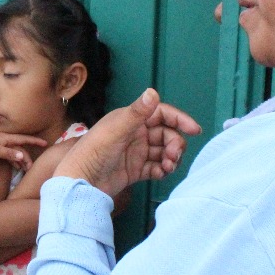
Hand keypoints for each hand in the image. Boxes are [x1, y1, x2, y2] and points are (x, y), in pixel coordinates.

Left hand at [0, 131, 48, 171]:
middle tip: (31, 167)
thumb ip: (9, 153)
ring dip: (20, 160)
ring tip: (26, 169)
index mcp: (6, 138)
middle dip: (27, 157)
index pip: (23, 139)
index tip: (45, 143)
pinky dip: (13, 161)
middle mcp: (4, 141)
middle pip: (20, 148)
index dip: (35, 141)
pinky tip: (16, 167)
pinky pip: (8, 156)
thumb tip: (23, 156)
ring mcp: (0, 146)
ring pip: (14, 153)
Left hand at [55, 89, 201, 197]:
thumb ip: (137, 113)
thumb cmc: (93, 152)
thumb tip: (153, 92)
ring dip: (171, 158)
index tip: (194, 130)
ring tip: (169, 166)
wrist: (80, 183)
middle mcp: (135, 134)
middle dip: (175, 143)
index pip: (161, 114)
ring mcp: (136, 152)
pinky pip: (156, 167)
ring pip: (164, 151)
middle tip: (174, 155)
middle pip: (166, 134)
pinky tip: (162, 173)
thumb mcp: (116, 130)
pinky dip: (163, 170)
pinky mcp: (135, 170)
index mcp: (130, 119)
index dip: (179, 119)